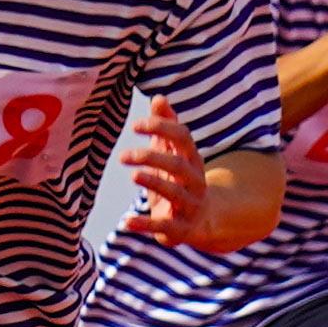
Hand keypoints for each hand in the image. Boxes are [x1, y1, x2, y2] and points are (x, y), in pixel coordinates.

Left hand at [121, 104, 218, 228]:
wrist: (204, 220)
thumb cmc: (181, 181)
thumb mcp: (174, 155)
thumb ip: (166, 128)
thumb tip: (158, 98)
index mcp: (192, 158)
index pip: (182, 137)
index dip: (161, 128)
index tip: (135, 125)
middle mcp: (195, 180)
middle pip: (178, 165)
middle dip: (152, 157)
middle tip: (123, 155)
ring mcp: (190, 205)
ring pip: (175, 193)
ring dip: (153, 183)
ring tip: (132, 176)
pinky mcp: (182, 228)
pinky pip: (165, 226)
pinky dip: (145, 224)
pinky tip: (126, 221)